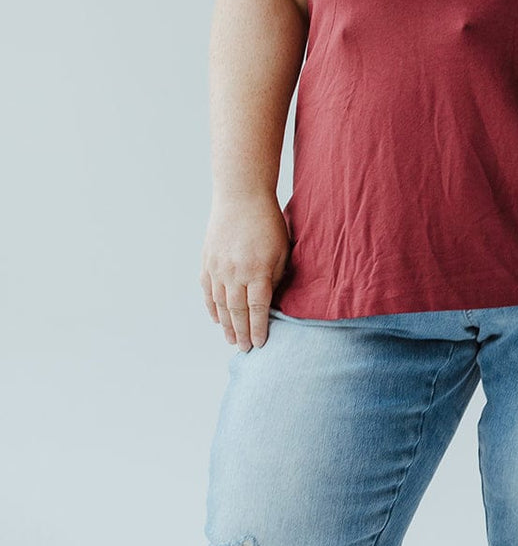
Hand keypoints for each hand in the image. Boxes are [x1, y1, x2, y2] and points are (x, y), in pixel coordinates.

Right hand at [200, 192, 290, 349]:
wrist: (241, 196)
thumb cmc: (268, 223)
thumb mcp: (282, 252)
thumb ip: (277, 279)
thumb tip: (271, 303)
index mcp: (257, 272)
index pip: (257, 310)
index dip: (258, 329)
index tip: (260, 344)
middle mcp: (235, 273)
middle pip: (237, 312)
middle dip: (242, 333)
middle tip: (245, 350)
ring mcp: (218, 267)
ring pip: (221, 304)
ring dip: (226, 325)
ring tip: (231, 340)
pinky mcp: (207, 261)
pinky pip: (208, 290)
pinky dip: (212, 307)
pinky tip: (217, 319)